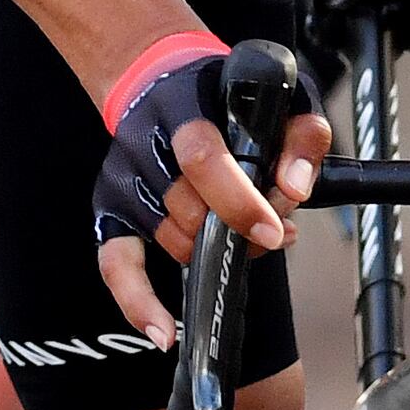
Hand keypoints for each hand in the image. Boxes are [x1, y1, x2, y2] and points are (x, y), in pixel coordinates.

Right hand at [89, 39, 330, 340]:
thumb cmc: (227, 94)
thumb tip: (294, 189)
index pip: (201, 157)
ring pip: (170, 239)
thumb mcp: (281, 94)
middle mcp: (141, 140)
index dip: (239, 200)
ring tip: (250, 238)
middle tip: (274, 228)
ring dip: (214, 253)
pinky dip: (138, 302)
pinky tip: (164, 330)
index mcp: (181, 105)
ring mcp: (120, 177)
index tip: (274, 229)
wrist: (160, 78)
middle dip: (238, 230)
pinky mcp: (109, 209)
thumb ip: (301, 136)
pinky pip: (115, 266)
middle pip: (188, 207)